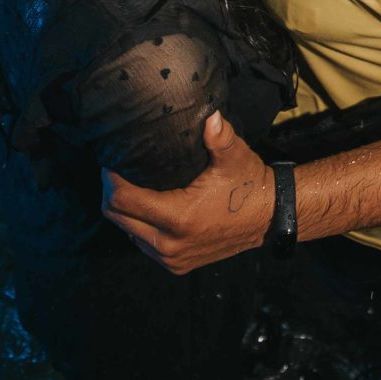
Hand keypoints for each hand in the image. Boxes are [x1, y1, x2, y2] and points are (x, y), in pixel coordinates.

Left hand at [100, 110, 274, 274]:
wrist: (269, 218)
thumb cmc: (248, 184)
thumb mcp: (234, 156)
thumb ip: (219, 136)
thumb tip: (209, 116)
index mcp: (178, 217)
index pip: (122, 199)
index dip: (110, 177)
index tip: (112, 157)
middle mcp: (169, 243)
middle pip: (116, 216)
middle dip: (111, 190)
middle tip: (117, 167)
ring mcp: (171, 258)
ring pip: (127, 231)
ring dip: (124, 208)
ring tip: (130, 183)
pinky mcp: (176, 264)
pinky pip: (142, 243)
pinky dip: (138, 224)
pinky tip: (147, 204)